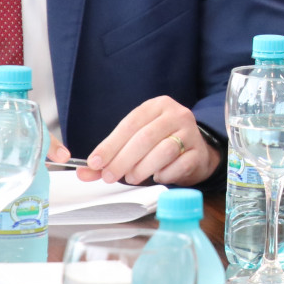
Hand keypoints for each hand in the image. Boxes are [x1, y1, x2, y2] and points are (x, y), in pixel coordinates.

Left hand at [78, 96, 221, 186]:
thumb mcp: (134, 143)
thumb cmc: (160, 144)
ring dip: (141, 169)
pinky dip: (163, 175)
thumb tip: (85, 172)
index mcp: (158, 106)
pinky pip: (177, 166)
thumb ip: (110, 156)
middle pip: (145, 138)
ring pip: (163, 151)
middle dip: (122, 160)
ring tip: (132, 177)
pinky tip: (157, 175)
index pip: (130, 124)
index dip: (110, 145)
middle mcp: (177, 114)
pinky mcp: (198, 153)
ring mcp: (191, 133)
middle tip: (109, 176)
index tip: (95, 163)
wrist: (194, 152)